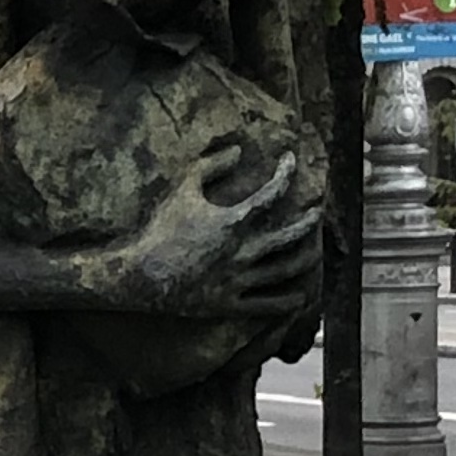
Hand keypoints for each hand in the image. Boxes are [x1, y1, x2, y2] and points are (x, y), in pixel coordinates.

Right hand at [96, 152, 321, 328]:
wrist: (139, 275)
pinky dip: (286, 301)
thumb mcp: (182, 189)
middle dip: (308, 221)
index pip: (272, 193)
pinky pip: (266, 305)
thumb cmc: (159, 229)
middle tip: (317, 212)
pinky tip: (299, 297)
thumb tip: (238, 150)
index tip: (289, 162)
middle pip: (289, 235)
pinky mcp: (229, 303)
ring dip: (304, 259)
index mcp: (232, 222)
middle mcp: (242, 252)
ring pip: (284, 270)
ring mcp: (237, 280)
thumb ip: (211, 166)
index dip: (285, 173)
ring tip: (314, 251)